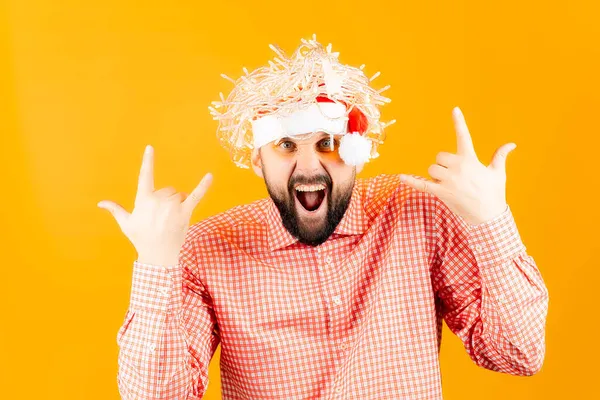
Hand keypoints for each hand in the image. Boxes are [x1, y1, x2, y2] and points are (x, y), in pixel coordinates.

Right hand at [97, 145, 212, 264]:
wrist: (158, 255)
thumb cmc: (141, 238)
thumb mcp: (126, 223)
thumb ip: (116, 210)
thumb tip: (100, 203)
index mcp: (143, 200)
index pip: (145, 176)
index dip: (148, 161)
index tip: (150, 147)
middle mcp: (158, 200)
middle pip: (168, 189)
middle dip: (167, 200)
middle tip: (163, 218)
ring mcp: (172, 206)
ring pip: (180, 194)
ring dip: (178, 203)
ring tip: (172, 219)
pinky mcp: (186, 212)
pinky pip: (196, 195)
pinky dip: (204, 185)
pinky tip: (210, 176)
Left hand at [399, 107, 515, 225]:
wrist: (488, 216)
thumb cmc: (493, 193)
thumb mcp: (497, 173)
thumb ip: (500, 156)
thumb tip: (512, 144)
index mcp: (470, 160)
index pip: (464, 136)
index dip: (459, 122)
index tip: (455, 109)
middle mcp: (458, 168)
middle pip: (439, 157)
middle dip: (443, 164)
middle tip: (455, 175)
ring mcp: (448, 181)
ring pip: (431, 169)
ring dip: (436, 175)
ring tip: (449, 185)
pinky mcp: (440, 193)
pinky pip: (421, 185)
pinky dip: (410, 182)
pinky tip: (400, 177)